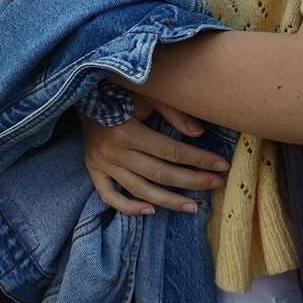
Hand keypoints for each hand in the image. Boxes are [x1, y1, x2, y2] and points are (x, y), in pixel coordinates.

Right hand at [81, 97, 230, 215]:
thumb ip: (172, 111)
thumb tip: (199, 134)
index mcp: (127, 131)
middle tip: (217, 184)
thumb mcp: (146, 94)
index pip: (170, 151)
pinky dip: (128, 207)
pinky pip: (109, 195)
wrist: (82, 92)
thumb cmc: (119, 91)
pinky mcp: (93, 170)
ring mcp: (102, 163)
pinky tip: (150, 211)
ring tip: (194, 207)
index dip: (198, 160)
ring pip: (140, 190)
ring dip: (169, 201)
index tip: (220, 165)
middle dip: (192, 181)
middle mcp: (114, 151)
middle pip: (160, 174)